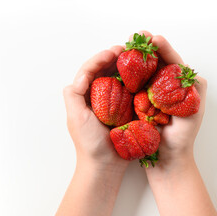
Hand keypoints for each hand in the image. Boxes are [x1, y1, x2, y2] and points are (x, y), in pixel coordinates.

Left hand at [63, 46, 128, 170]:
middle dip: (114, 58)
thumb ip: (74, 94)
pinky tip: (142, 75)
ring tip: (135, 58)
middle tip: (128, 49)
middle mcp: (96, 96)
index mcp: (83, 95)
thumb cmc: (89, 144)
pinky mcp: (124, 110)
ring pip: (117, 79)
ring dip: (125, 67)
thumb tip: (82, 74)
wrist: (105, 166)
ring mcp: (111, 103)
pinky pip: (129, 91)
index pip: (89, 70)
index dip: (100, 58)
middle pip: (104, 71)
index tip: (114, 51)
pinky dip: (134, 82)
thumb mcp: (76, 118)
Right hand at [130, 31, 206, 165]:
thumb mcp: (194, 111)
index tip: (155, 39)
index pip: (173, 62)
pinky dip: (128, 75)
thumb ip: (193, 89)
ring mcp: (154, 95)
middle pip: (158, 63)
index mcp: (183, 87)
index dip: (164, 49)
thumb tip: (182, 68)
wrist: (168, 159)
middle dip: (147, 49)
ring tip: (127, 46)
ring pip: (145, 72)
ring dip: (136, 59)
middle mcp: (168, 88)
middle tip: (138, 36)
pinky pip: (135, 86)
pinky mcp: (141, 103)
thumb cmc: (182, 138)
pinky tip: (120, 66)